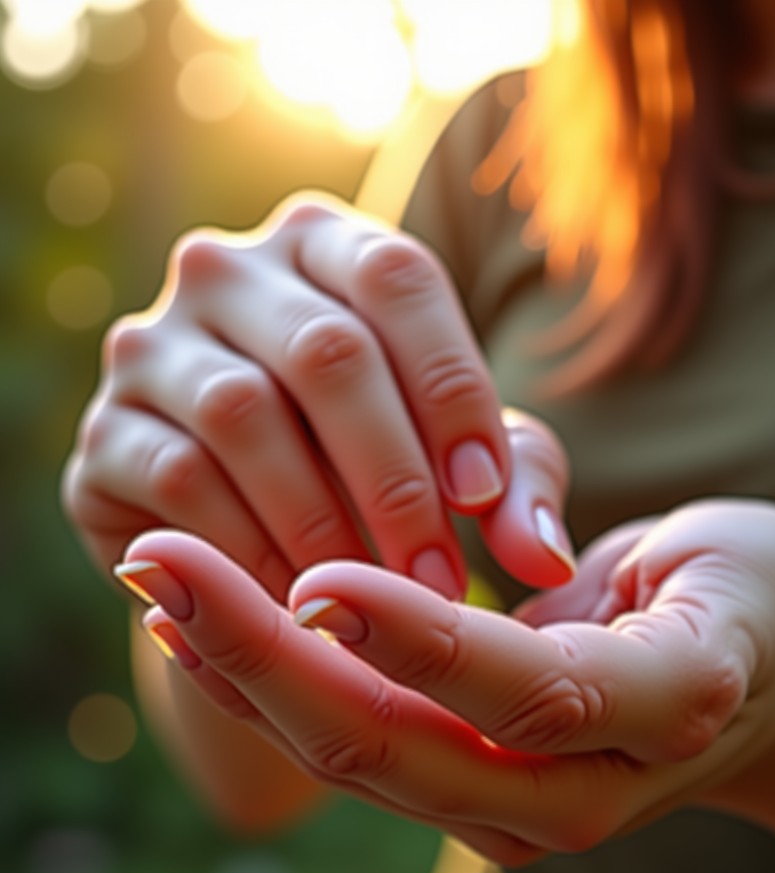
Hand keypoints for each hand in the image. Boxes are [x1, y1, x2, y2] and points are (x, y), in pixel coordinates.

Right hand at [62, 192, 574, 600]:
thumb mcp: (462, 461)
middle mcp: (230, 272)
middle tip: (440, 581)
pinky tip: (299, 601)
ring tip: (375, 600)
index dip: (451, 389)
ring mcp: (154, 346)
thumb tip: (545, 560)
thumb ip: (515, 487)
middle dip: (395, 478)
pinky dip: (248, 550)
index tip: (484, 500)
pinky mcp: (106, 433)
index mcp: (327, 245)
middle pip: (327, 351)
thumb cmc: (383, 470)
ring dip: (324, 522)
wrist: (265, 523)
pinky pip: (179, 482)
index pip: (399, 279)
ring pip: (244, 413)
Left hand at [114, 499, 774, 863]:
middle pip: (401, 748)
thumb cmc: (757, 595)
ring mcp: (518, 802)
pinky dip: (276, 687)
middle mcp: (579, 788)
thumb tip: (504, 572)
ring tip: (157, 584)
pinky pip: (362, 742)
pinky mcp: (477, 782)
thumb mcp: (726, 558)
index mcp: (663, 715)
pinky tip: (206, 633)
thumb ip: (615, 575)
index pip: (523, 694)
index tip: (316, 575)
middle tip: (161, 565)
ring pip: (359, 757)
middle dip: (269, 658)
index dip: (420, 643)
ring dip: (245, 671)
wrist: (774, 675)